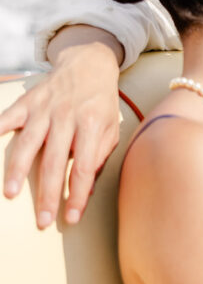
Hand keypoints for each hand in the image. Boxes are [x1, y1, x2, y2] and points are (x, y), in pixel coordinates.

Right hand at [1, 37, 120, 227]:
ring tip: (10, 194)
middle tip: (42, 220)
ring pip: (28, 143)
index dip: (78, 195)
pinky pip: (8, 117)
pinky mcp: (28, 101)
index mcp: (91, 125)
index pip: (83, 167)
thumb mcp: (111, 129)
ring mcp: (45, 108)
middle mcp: (67, 116)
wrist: (89, 64)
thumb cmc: (101, 103)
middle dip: (48, 194)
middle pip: (54, 161)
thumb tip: (86, 189)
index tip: (71, 218)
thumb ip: (98, 157)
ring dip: (17, 170)